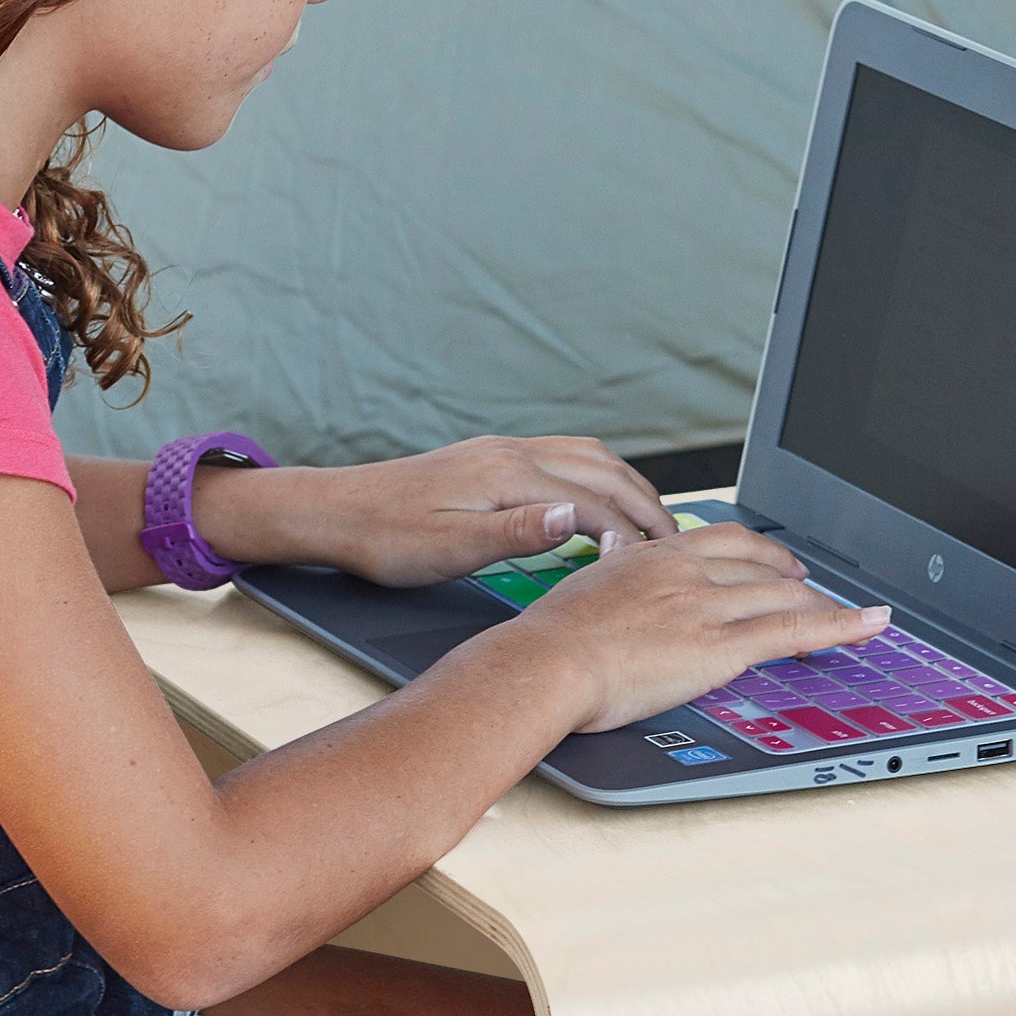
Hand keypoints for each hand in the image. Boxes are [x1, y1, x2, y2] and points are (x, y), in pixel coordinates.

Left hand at [192, 436, 674, 586]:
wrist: (335, 511)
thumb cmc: (384, 538)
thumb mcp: (448, 549)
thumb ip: (517, 533)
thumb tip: (575, 519)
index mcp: (508, 475)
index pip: (594, 502)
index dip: (634, 534)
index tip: (661, 564)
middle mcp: (513, 452)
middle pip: (605, 471)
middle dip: (648, 505)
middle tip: (680, 546)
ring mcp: (504, 450)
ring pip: (591, 457)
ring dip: (630, 486)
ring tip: (654, 523)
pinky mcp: (493, 457)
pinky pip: (568, 455)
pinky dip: (602, 476)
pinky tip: (604, 500)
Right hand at [495, 521, 889, 734]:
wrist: (545, 663)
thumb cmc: (550, 638)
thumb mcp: (584, 584)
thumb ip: (611, 569)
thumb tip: (613, 553)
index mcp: (655, 555)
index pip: (723, 540)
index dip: (759, 550)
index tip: (773, 559)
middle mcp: (688, 571)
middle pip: (761, 564)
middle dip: (795, 576)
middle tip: (814, 588)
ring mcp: (708, 605)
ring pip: (785, 594)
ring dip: (825, 604)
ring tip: (853, 615)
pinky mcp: (721, 645)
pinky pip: (796, 629)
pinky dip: (843, 626)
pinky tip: (872, 624)